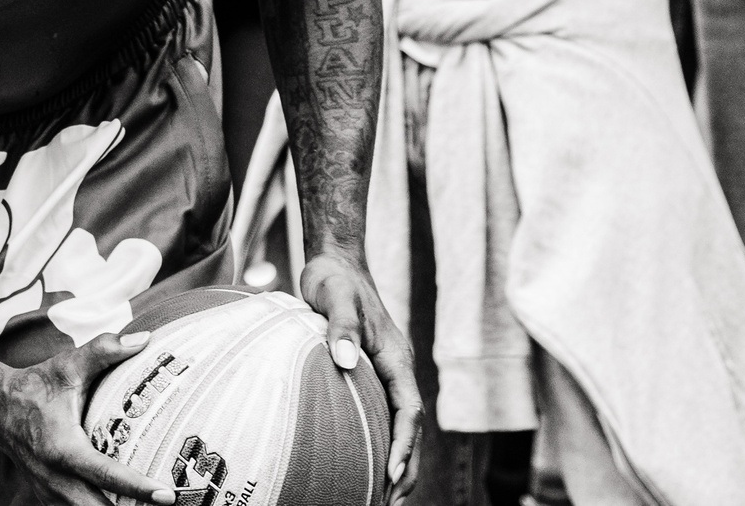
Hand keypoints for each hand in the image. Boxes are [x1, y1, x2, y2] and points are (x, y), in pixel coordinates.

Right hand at [0, 331, 178, 505]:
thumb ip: (104, 350)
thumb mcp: (67, 366)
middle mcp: (55, 478)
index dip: (139, 488)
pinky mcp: (49, 498)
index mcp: (62, 448)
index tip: (168, 495)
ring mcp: (50, 493)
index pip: (106, 475)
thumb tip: (144, 339)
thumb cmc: (34, 387)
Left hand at [297, 253, 422, 503]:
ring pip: (400, 424)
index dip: (404, 444)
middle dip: (406, 465)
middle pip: (410, 426)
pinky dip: (380, 439)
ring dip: (396, 458)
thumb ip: (340, 327)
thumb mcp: (334, 297)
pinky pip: (382, 413)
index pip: (409, 410)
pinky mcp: (370, 372)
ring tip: (383, 494)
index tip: (392, 473)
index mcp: (395, 357)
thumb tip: (345, 360)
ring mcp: (386, 372)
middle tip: (391, 500)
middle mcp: (396, 369)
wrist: (335, 262)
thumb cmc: (334, 280)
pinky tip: (362, 459)